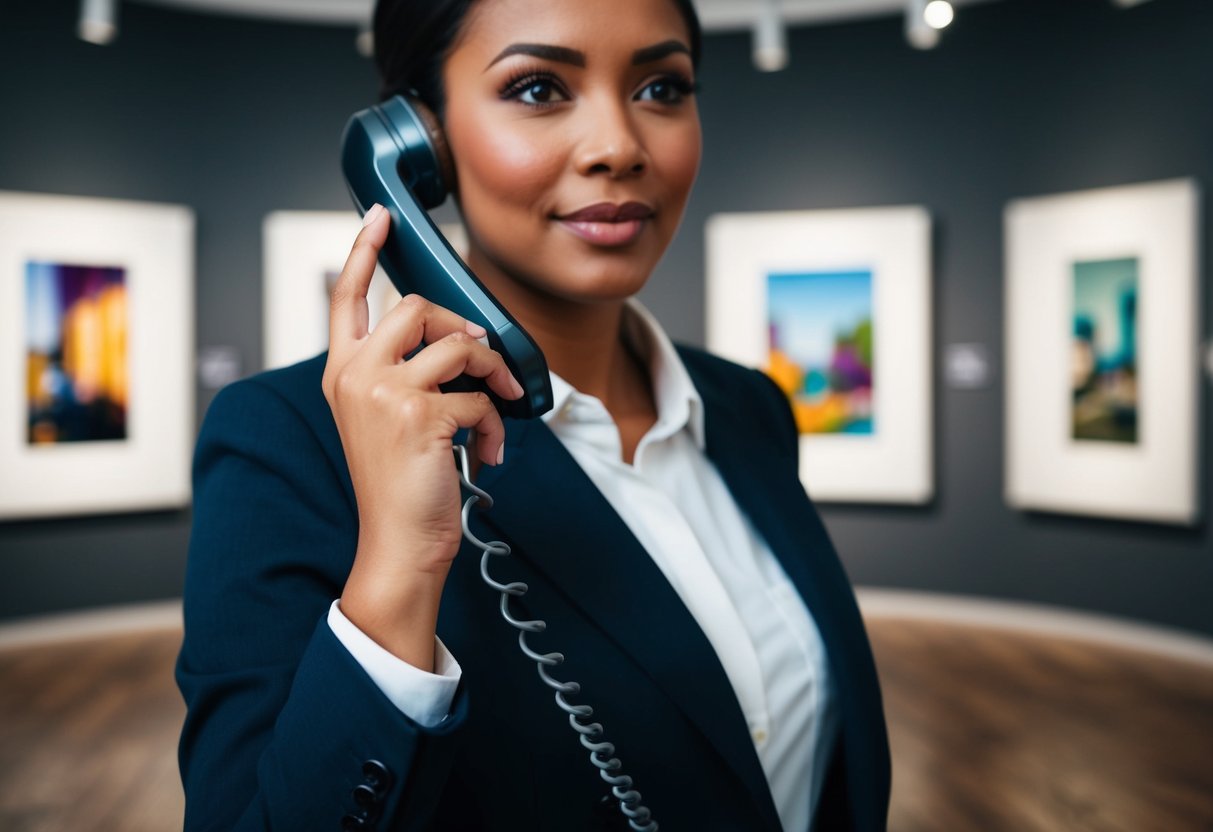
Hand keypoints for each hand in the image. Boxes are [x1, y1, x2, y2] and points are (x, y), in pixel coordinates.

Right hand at [322, 204, 523, 666]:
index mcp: (342, 373)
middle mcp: (354, 375)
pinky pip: (478, 395)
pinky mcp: (418, 414)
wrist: (398, 542)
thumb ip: (408, 373)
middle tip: (483, 363)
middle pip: (416, 307)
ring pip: (456, 344)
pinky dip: (493, 424)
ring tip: (495, 410)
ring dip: (491, 375)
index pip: (345, 297)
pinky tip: (486, 452)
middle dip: (461, 330)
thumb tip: (463, 338)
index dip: (364, 251)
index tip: (379, 216)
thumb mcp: (390, 419)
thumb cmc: (401, 484)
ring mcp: (383, 392)